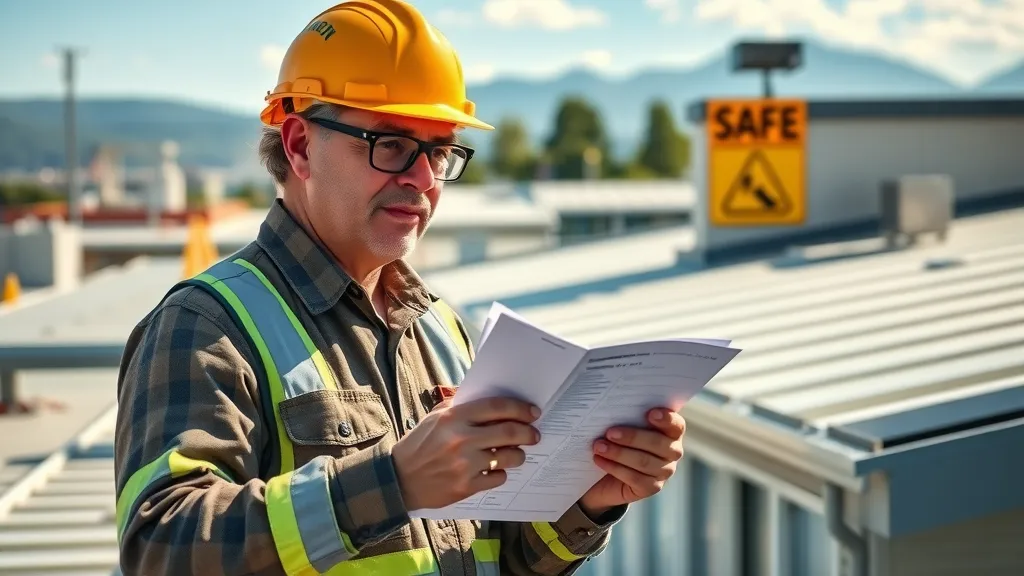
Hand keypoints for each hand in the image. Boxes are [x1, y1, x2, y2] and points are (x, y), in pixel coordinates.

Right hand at [392, 397, 541, 510]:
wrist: (399, 479)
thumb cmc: (419, 445)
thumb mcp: (434, 418)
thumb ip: (460, 407)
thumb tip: (490, 402)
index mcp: (453, 418)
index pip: (496, 407)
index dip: (519, 408)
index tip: (533, 412)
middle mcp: (461, 439)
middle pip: (509, 432)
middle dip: (528, 432)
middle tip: (534, 434)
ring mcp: (464, 465)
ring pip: (508, 457)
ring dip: (518, 454)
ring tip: (517, 454)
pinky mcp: (466, 486)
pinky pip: (497, 477)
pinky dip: (500, 473)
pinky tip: (495, 470)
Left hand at [579, 408, 685, 515]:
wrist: (605, 474)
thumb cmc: (617, 440)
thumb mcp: (623, 426)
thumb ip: (627, 417)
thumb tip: (613, 410)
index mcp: (671, 432)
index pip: (676, 425)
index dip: (666, 419)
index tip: (650, 413)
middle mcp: (672, 452)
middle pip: (658, 444)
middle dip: (633, 437)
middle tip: (610, 433)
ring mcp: (664, 472)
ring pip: (644, 462)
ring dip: (619, 453)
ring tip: (599, 446)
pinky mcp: (651, 488)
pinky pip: (634, 478)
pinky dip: (614, 468)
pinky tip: (599, 460)